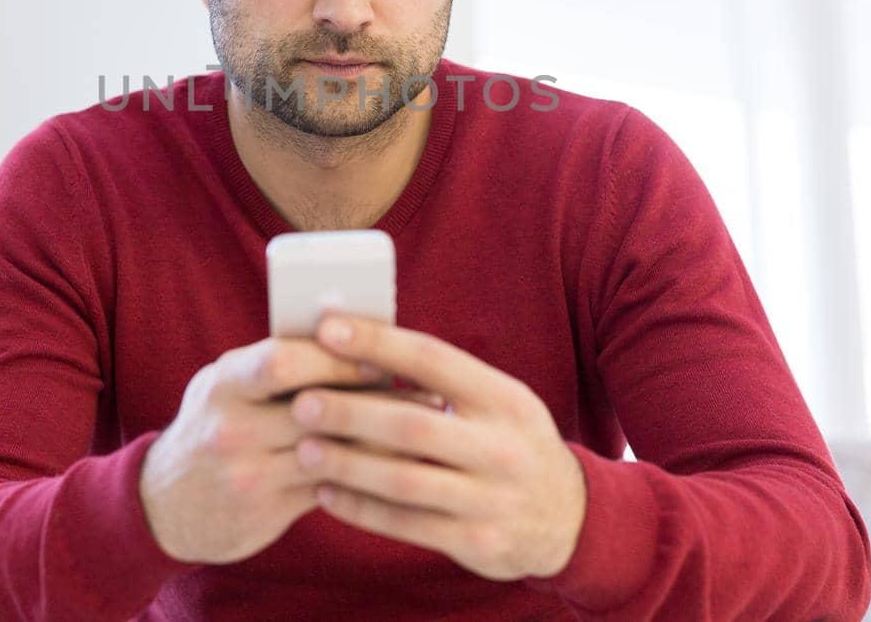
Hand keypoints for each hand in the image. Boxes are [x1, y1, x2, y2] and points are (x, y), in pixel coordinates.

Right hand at [138, 334, 446, 565]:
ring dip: (384, 439)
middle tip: (422, 392)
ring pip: (333, 452)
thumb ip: (274, 364)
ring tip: (424, 427)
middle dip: (373, 399)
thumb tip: (355, 335)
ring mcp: (247, 474)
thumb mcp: (226, 385)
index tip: (380, 355)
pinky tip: (399, 463)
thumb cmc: (212, 425)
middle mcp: (230, 428)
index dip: (336, 356)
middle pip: (316, 408)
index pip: (282, 359)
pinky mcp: (266, 512)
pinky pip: (331, 488)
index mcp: (224, 383)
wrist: (164, 506)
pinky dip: (368, 473)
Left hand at [290, 313, 587, 581]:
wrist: (569, 515)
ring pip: (405, 481)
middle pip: (412, 425)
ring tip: (306, 451)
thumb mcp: (496, 400)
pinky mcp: (477, 541)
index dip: (378, 343)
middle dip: (351, 413)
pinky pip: (407, 525)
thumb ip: (442, 377)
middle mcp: (502, 446)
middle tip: (301, 404)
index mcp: (503, 397)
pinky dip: (362, 510)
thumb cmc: (510, 441)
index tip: (327, 330)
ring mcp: (492, 498)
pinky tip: (328, 495)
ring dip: (348, 466)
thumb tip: (360, 339)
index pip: (433, 359)